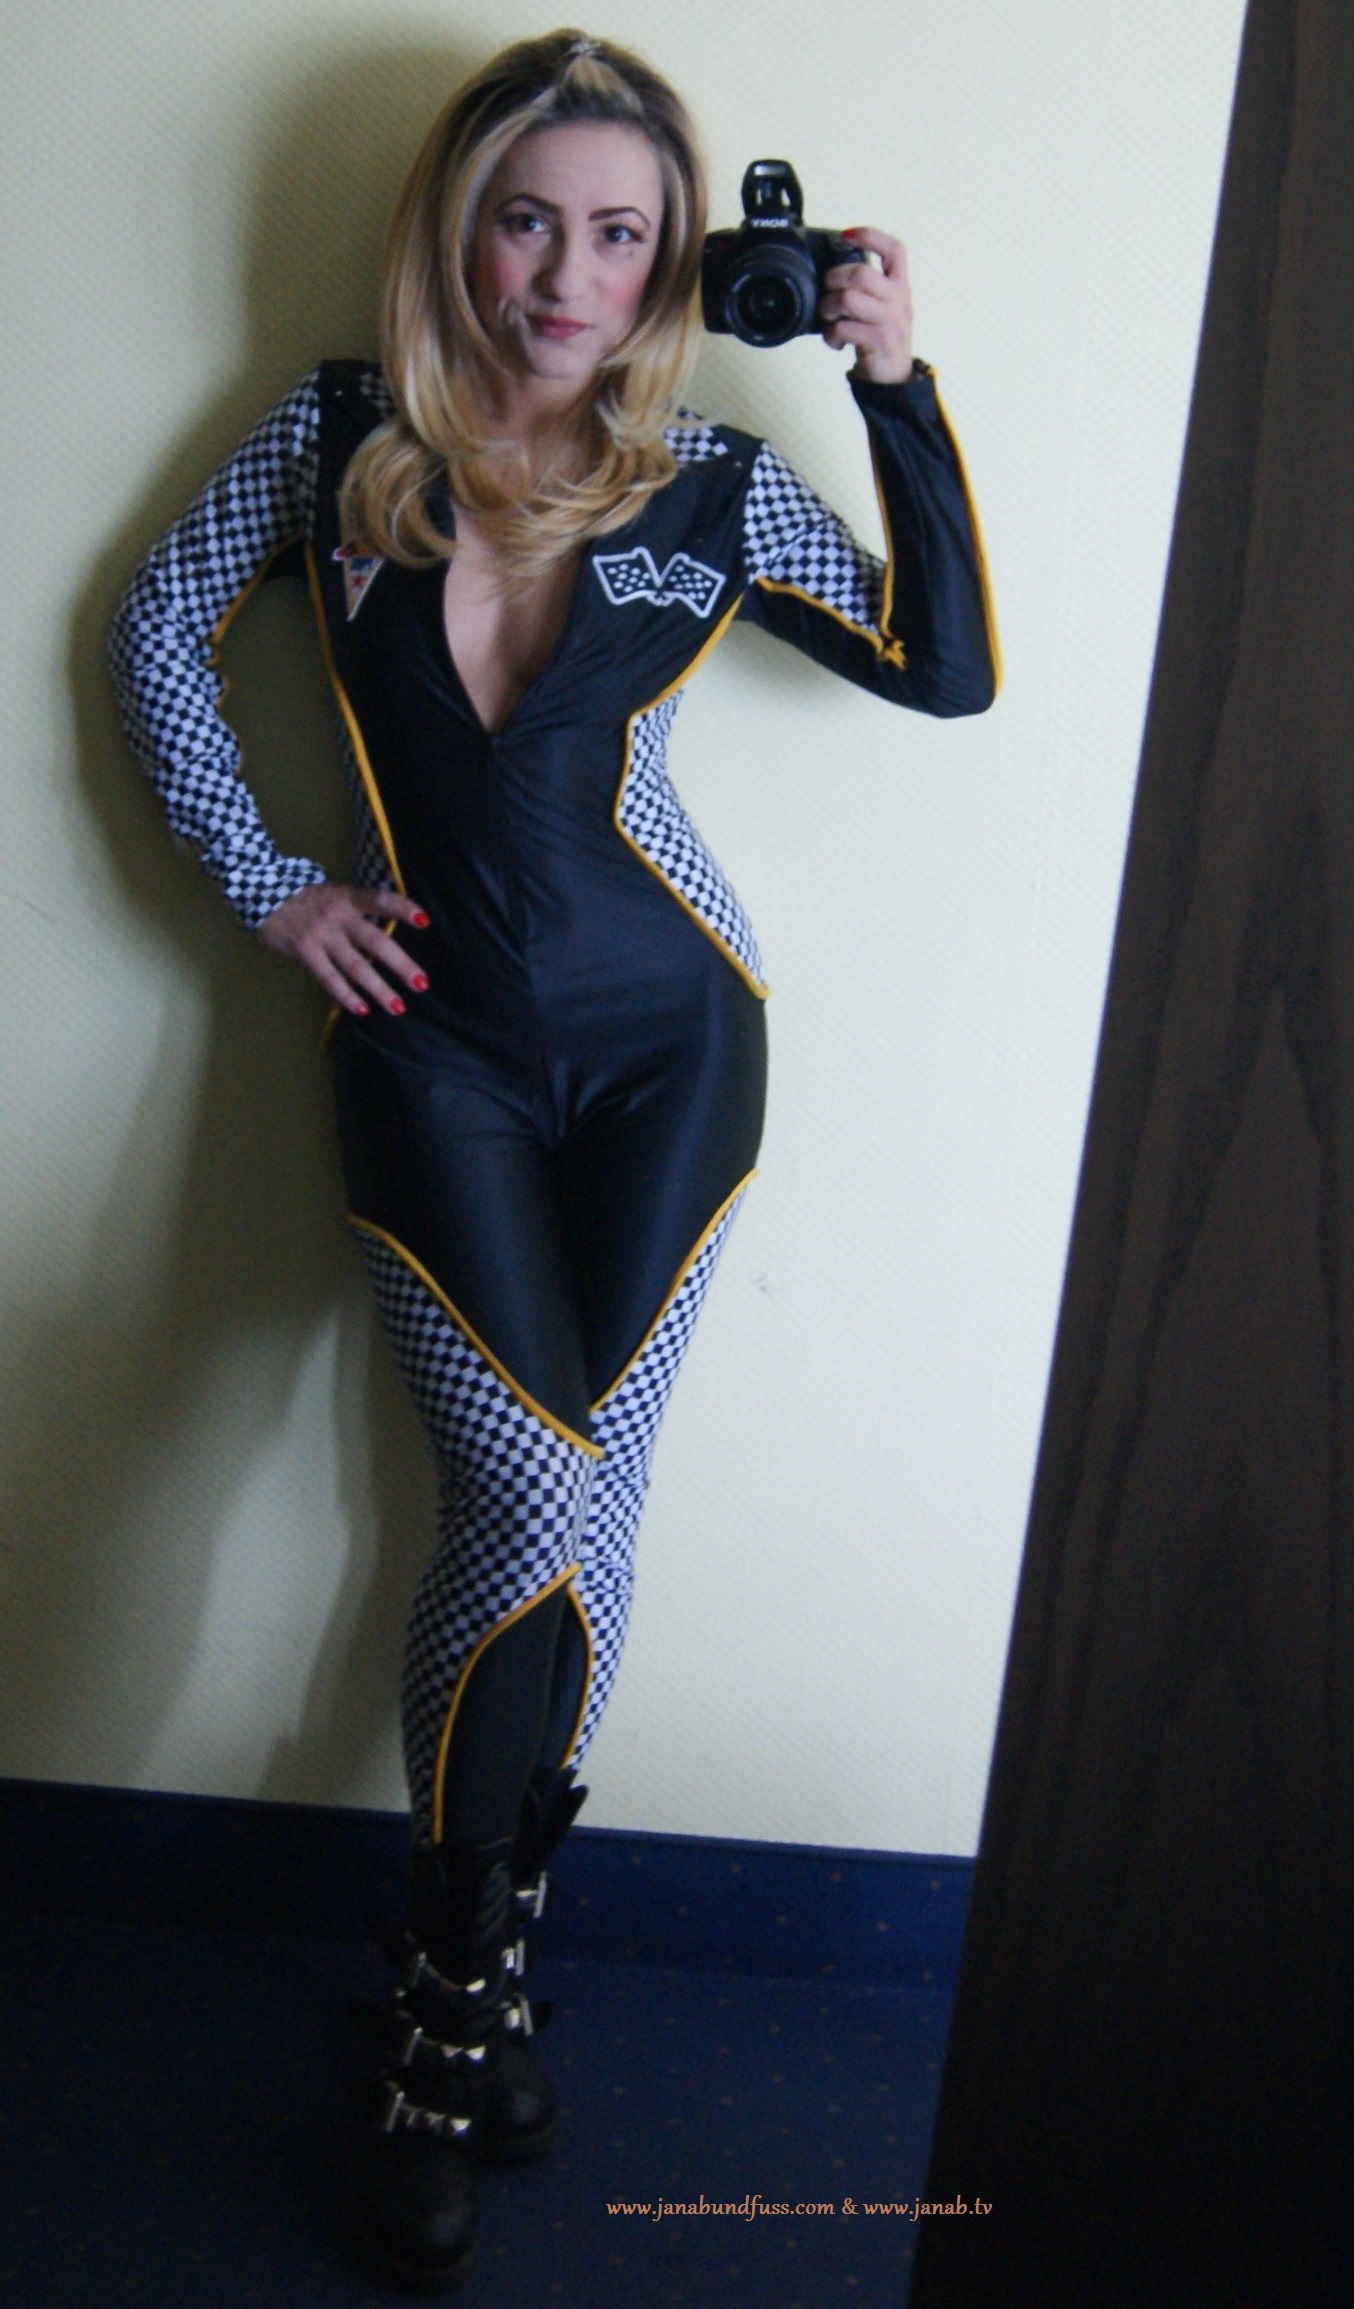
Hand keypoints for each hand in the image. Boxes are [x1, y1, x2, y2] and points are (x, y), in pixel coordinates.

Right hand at [257, 882, 430, 1016]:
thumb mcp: (335, 895)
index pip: (381, 900)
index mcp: (349, 898)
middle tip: (421, 984)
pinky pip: (328, 977)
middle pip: (375, 941)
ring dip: (378, 988)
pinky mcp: (305, 950)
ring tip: (398, 1007)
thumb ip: (359, 912)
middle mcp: (338, 915)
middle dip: (400, 964)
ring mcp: (321, 934)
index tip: (425, 921)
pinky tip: (362, 1009)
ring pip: (355, 965)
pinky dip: (346, 995)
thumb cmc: (309, 900)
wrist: (262, 893)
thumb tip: (390, 936)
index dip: (403, 908)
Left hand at [819, 227, 913, 385]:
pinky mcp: (881, 340)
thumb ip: (867, 288)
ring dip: (828, 308)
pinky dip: (832, 335)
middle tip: (827, 292)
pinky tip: (835, 340)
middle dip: (834, 279)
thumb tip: (833, 273)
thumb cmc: (880, 338)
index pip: (895, 250)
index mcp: (900, 285)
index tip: (846, 236)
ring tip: (829, 318)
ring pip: (848, 298)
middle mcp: (900, 298)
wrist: (893, 377)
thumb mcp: (882, 307)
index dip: (870, 236)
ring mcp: (892, 319)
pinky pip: (845, 328)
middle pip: (861, 273)